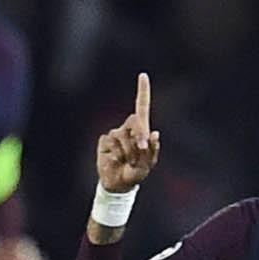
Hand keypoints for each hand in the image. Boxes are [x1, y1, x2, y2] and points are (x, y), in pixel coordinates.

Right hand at [95, 73, 159, 192]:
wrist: (118, 184)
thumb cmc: (135, 173)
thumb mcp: (147, 166)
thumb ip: (151, 151)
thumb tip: (154, 133)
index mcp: (141, 131)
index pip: (142, 107)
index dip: (143, 91)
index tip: (143, 75)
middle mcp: (128, 129)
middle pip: (134, 120)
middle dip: (139, 135)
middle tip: (140, 150)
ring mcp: (115, 134)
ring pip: (123, 136)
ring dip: (129, 151)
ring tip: (128, 162)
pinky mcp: (104, 141)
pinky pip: (112, 143)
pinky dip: (118, 154)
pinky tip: (117, 161)